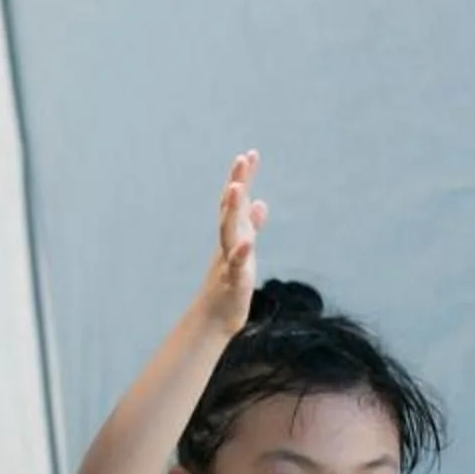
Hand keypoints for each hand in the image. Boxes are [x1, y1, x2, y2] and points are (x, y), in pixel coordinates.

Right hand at [195, 150, 264, 329]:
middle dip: (236, 184)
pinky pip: (235, 265)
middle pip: (230, 209)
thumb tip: (260, 203)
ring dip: (231, 210)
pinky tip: (247, 242)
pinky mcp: (233, 281)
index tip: (248, 154)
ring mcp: (228, 260)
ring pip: (228, 231)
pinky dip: (240, 253)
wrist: (214, 318)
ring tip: (235, 188)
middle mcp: (227, 243)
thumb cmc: (229, 285)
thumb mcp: (243, 251)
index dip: (242, 179)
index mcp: (232, 235)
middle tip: (241, 159)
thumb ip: (250, 227)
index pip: (236, 202)